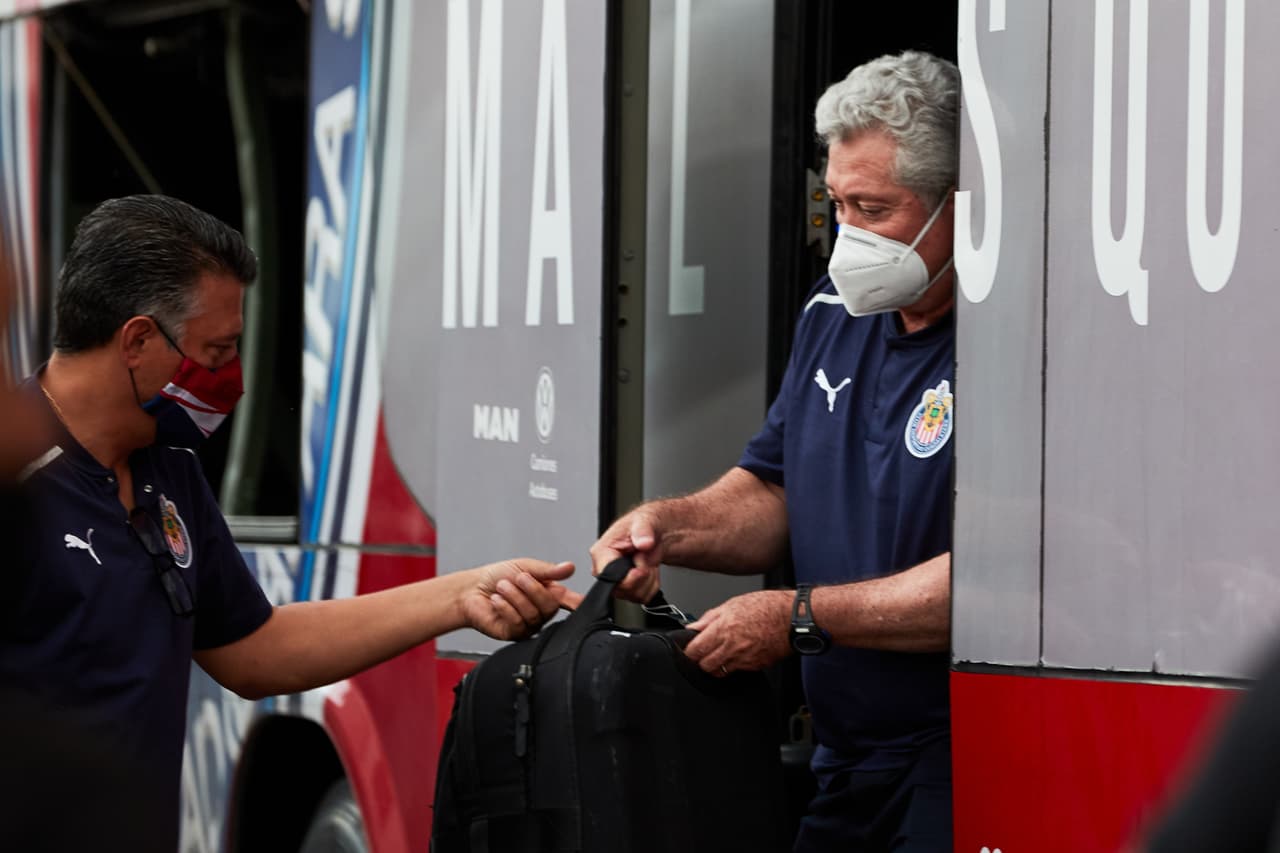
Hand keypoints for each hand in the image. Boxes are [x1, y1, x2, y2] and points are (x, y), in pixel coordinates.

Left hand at [462, 559, 581, 640]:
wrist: (471, 590)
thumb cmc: (497, 577)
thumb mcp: (525, 566)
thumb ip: (548, 570)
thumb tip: (569, 567)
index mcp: (549, 594)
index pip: (571, 602)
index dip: (578, 604)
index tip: (581, 602)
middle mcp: (541, 612)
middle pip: (550, 606)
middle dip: (532, 589)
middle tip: (519, 577)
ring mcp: (529, 625)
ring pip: (532, 614)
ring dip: (514, 596)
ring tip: (502, 586)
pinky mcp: (514, 634)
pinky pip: (517, 623)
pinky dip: (505, 607)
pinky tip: (496, 600)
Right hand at [590, 508, 663, 601]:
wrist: (655, 532)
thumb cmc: (644, 525)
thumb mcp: (645, 520)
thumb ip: (643, 531)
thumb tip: (643, 542)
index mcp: (601, 552)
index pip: (608, 577)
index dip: (629, 577)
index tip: (642, 569)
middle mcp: (604, 569)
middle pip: (622, 589)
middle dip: (641, 577)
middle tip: (645, 558)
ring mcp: (615, 581)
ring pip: (634, 595)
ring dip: (649, 580)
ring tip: (647, 561)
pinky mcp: (627, 589)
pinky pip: (643, 597)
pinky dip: (652, 585)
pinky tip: (649, 570)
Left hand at [684, 589, 792, 674]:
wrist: (793, 617)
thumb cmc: (767, 606)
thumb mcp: (733, 604)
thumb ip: (710, 618)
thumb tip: (694, 627)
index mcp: (723, 629)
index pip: (695, 650)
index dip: (689, 651)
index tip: (689, 649)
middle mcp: (732, 647)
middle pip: (705, 666)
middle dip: (700, 661)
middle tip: (702, 653)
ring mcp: (744, 659)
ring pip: (719, 672)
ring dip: (715, 666)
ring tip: (718, 655)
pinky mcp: (756, 666)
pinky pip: (737, 671)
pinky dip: (732, 666)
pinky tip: (736, 655)